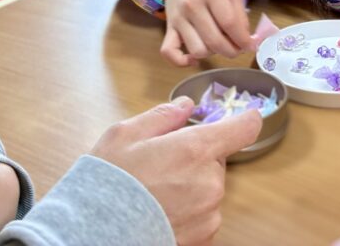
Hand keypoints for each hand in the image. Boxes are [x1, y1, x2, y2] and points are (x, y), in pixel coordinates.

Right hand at [91, 97, 261, 245]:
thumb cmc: (109, 183)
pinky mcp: (203, 236)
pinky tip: (162, 210)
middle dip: (197, 157)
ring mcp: (208, 212)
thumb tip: (185, 106)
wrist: (95, 232)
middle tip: (164, 163)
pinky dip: (189, 211)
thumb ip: (162, 117)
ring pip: (209, 188)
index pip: (243, 128)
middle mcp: (209, 182)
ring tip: (157, 192)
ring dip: (193, 185)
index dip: (245, 120)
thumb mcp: (125, 135)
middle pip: (217, 159)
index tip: (244, 117)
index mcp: (195, 150)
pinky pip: (204, 214)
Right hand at [158, 0, 253, 65]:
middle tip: (238, 48)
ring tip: (219, 44)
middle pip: (214, 40)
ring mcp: (177, 18)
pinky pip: (169, 52)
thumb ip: (240, 13)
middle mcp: (191, 5)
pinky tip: (194, 59)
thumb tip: (247, 41)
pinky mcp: (168, 28)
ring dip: (212, 53)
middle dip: (232, 51)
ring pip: (197, 50)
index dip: (243, 39)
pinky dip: (181, 61)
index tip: (251, 46)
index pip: (229, 23)